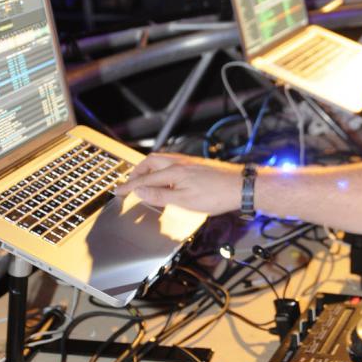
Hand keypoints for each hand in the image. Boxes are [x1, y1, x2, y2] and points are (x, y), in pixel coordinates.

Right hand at [116, 153, 241, 212]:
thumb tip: (140, 191)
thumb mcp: (185, 201)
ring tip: (147, 181)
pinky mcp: (198, 165)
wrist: (242, 186)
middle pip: (151, 162)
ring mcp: (190, 162)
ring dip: (150, 169)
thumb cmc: (217, 195)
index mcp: (174, 172)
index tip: (118, 192)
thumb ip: (161, 196)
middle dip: (138, 172)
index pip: (145, 178)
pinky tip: (168, 179)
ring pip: (163, 160)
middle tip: (131, 183)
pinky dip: (163, 169)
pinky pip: (173, 163)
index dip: (130, 186)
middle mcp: (180, 162)